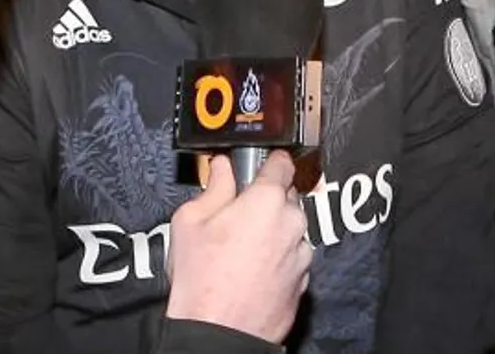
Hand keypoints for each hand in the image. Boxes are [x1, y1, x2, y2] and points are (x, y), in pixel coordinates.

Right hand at [166, 153, 311, 343]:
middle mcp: (292, 223)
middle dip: (265, 201)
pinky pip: (293, 257)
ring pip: (290, 229)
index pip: (281, 164)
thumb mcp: (190, 222)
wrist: (219, 332)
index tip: (259, 166)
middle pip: (285, 197)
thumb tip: (222, 168)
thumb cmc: (202, 280)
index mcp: (267, 200)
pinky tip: (252, 270)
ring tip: (240, 250)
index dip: (269, 162)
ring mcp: (301, 254)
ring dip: (273, 231)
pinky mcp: (304, 280)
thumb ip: (214, 187)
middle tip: (237, 216)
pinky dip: (279, 259)